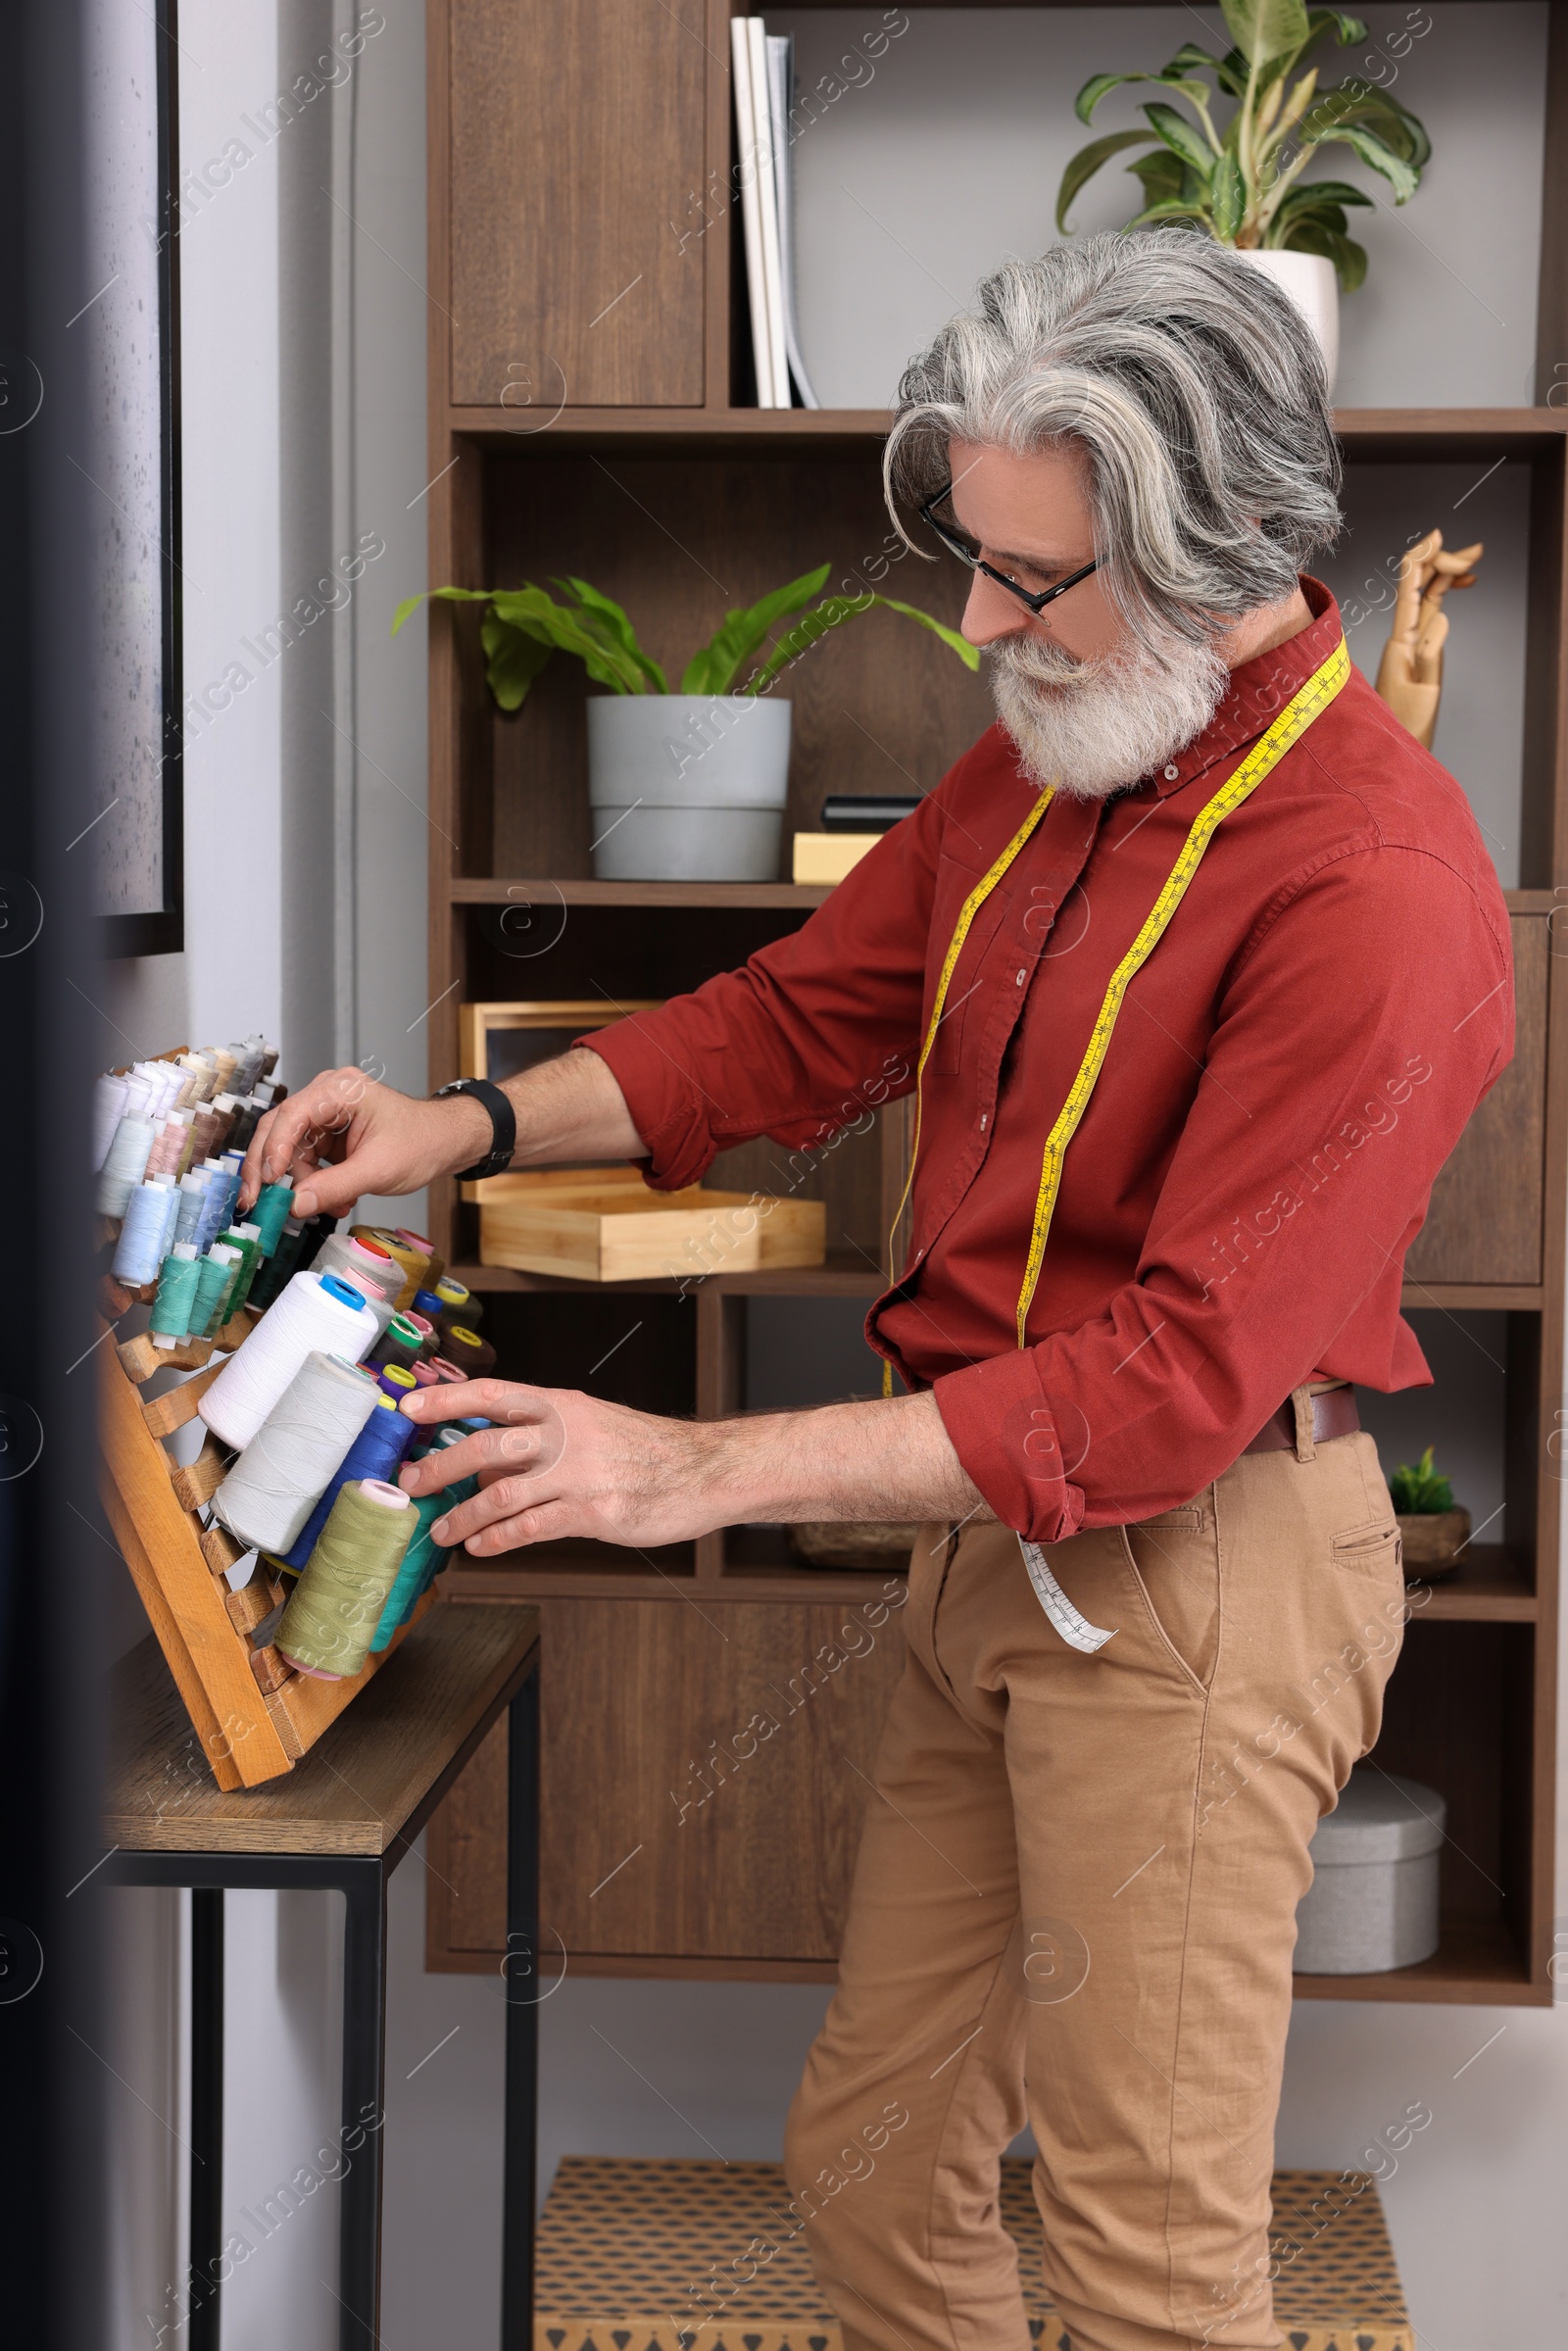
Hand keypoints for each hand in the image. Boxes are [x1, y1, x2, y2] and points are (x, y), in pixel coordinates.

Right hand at [238, 1069, 488, 1218]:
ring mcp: (325, 1115)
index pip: (292, 1115)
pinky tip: (334, 1200)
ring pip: (289, 1150)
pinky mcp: (328, 1135)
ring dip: (300, 1183)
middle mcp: (327, 1095)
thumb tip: (295, 1205)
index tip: (269, 1181)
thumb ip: (335, 1187)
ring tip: (326, 1206)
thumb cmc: (422, 1142)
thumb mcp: (379, 1169)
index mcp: (341, 1090)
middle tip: (257, 1202)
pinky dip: (313, 1184)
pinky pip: (305, 1160)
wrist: (445, 1142)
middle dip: (268, 1169)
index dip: (275, 1149)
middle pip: (279, 1130)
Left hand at [395, 1378, 984, 1554]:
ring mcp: (580, 1474)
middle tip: (409, 1485)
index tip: (406, 1406)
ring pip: (502, 1493)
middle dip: (439, 1467)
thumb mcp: (591, 1425)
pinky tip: (481, 1547)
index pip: (493, 1394)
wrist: (707, 1470)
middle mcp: (566, 1434)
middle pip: (486, 1445)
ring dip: (463, 1515)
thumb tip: (485, 1462)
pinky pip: (533, 1527)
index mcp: (562, 1406)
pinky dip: (499, 1539)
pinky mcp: (595, 1513)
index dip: (446, 1398)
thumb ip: (540, 1440)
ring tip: (440, 1531)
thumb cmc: (646, 1450)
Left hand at [1374, 527, 1481, 750]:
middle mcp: (1402, 634)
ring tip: (1473, 563)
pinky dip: (1444, 595)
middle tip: (1475, 552)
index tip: (1438, 535)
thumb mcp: (1423, 691)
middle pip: (1419, 584)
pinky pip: (1429, 612)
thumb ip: (1430, 654)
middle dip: (1443, 561)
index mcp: (1401, 639)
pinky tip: (1460, 586)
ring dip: (1446, 573)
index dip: (1422, 556)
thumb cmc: (1405, 727)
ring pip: (1426, 595)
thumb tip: (1441, 615)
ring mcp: (1408, 641)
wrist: (1391, 749)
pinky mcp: (1415, 650)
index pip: (1409, 585)